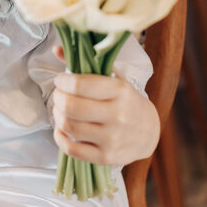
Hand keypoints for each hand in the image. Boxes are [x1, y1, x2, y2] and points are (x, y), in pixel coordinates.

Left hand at [51, 52, 159, 166]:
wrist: (149, 131)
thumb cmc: (127, 101)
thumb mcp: (114, 77)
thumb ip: (86, 63)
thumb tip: (56, 49)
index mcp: (120, 91)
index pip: (80, 85)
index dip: (62, 81)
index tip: (60, 80)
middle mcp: (117, 115)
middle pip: (70, 106)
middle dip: (57, 98)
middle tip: (59, 95)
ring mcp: (111, 139)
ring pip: (69, 126)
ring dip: (57, 115)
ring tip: (60, 110)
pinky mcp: (106, 157)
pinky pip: (71, 150)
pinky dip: (59, 138)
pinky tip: (62, 129)